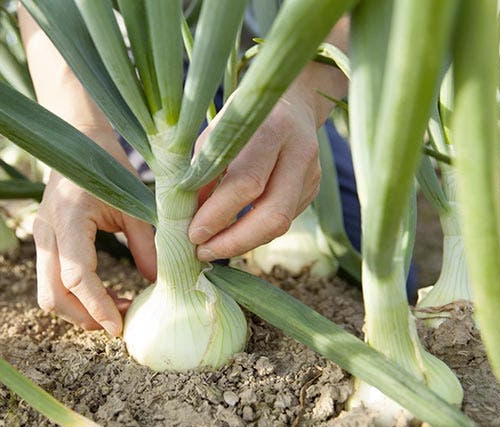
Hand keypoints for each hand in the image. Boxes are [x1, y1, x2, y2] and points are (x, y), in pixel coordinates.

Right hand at [33, 129, 156, 335]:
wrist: (79, 141)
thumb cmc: (111, 168)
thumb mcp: (135, 205)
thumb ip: (147, 245)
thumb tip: (158, 284)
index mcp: (69, 218)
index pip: (77, 276)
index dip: (98, 306)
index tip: (120, 327)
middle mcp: (46, 231)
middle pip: (53, 295)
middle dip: (85, 317)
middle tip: (120, 323)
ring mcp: (40, 238)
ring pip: (48, 294)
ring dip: (80, 311)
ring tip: (118, 309)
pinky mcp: (44, 243)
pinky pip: (52, 282)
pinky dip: (77, 298)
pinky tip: (106, 297)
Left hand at [188, 92, 321, 260]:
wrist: (291, 101)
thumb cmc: (241, 120)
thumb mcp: (214, 136)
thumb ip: (202, 174)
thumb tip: (186, 220)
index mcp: (271, 128)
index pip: (246, 182)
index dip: (218, 214)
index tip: (193, 234)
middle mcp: (299, 151)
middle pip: (273, 214)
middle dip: (235, 241)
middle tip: (203, 252)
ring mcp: (312, 173)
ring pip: (281, 223)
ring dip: (244, 242)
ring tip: (212, 248)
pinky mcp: (314, 189)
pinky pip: (283, 220)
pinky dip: (254, 232)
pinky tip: (232, 233)